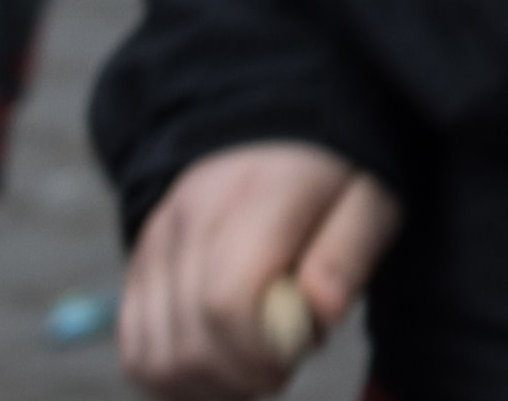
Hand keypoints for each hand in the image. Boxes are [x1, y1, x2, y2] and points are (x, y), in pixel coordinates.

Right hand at [120, 141, 401, 396]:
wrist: (282, 131)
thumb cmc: (336, 178)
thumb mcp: (370, 201)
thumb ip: (348, 255)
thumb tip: (320, 313)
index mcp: (259, 194)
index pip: (227, 300)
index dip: (258, 352)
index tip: (297, 355)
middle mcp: (192, 216)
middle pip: (188, 340)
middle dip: (239, 377)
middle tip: (281, 367)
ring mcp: (155, 241)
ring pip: (154, 355)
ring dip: (206, 385)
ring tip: (253, 368)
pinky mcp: (138, 264)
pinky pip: (136, 350)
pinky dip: (175, 378)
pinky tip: (220, 368)